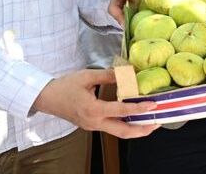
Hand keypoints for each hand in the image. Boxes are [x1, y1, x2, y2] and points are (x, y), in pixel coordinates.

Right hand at [33, 69, 159, 138]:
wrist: (47, 98)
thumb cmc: (65, 86)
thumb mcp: (87, 76)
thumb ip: (109, 75)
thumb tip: (128, 72)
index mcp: (93, 109)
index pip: (121, 111)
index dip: (139, 108)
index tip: (153, 105)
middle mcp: (94, 122)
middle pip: (123, 132)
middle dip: (143, 129)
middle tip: (159, 122)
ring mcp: (93, 126)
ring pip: (119, 132)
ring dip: (136, 129)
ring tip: (152, 122)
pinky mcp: (92, 125)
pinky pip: (112, 128)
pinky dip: (126, 125)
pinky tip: (136, 118)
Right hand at [109, 0, 180, 24]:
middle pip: (115, 9)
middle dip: (122, 17)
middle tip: (131, 26)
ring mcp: (126, 0)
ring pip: (121, 15)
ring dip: (126, 23)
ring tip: (134, 34)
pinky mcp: (133, 4)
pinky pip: (133, 13)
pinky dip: (136, 20)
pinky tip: (147, 27)